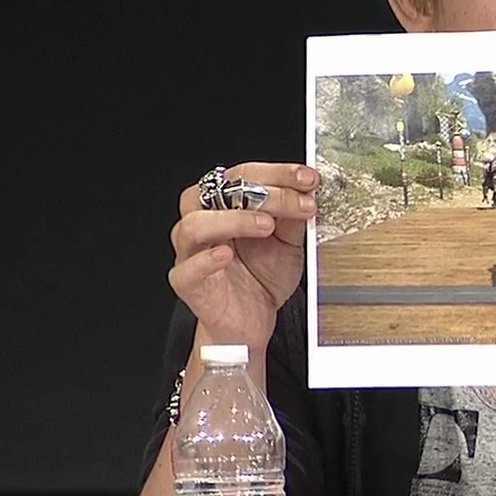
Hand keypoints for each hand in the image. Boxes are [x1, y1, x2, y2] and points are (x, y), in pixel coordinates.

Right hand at [169, 162, 318, 350]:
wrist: (252, 321)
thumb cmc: (263, 277)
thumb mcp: (289, 243)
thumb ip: (293, 218)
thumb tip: (306, 191)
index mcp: (226, 205)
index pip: (243, 174)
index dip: (277, 173)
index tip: (307, 178)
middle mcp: (204, 221)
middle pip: (217, 191)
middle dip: (263, 190)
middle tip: (297, 200)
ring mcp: (191, 252)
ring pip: (194, 224)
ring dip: (233, 219)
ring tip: (266, 225)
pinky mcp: (187, 282)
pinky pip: (188, 267)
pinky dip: (206, 258)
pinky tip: (228, 254)